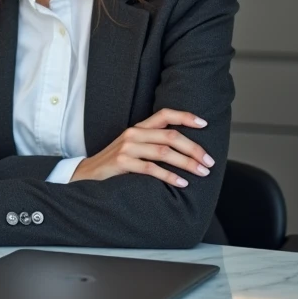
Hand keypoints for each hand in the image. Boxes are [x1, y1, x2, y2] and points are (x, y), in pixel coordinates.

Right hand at [71, 108, 214, 187]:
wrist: (88, 173)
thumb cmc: (116, 162)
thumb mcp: (133, 147)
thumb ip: (153, 143)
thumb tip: (185, 149)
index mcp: (138, 127)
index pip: (164, 114)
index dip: (185, 116)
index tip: (204, 124)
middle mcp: (133, 133)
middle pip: (171, 136)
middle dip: (194, 148)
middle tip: (209, 162)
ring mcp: (126, 147)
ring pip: (164, 152)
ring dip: (187, 163)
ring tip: (202, 173)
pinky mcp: (121, 162)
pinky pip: (151, 168)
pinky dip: (169, 176)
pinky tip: (182, 183)